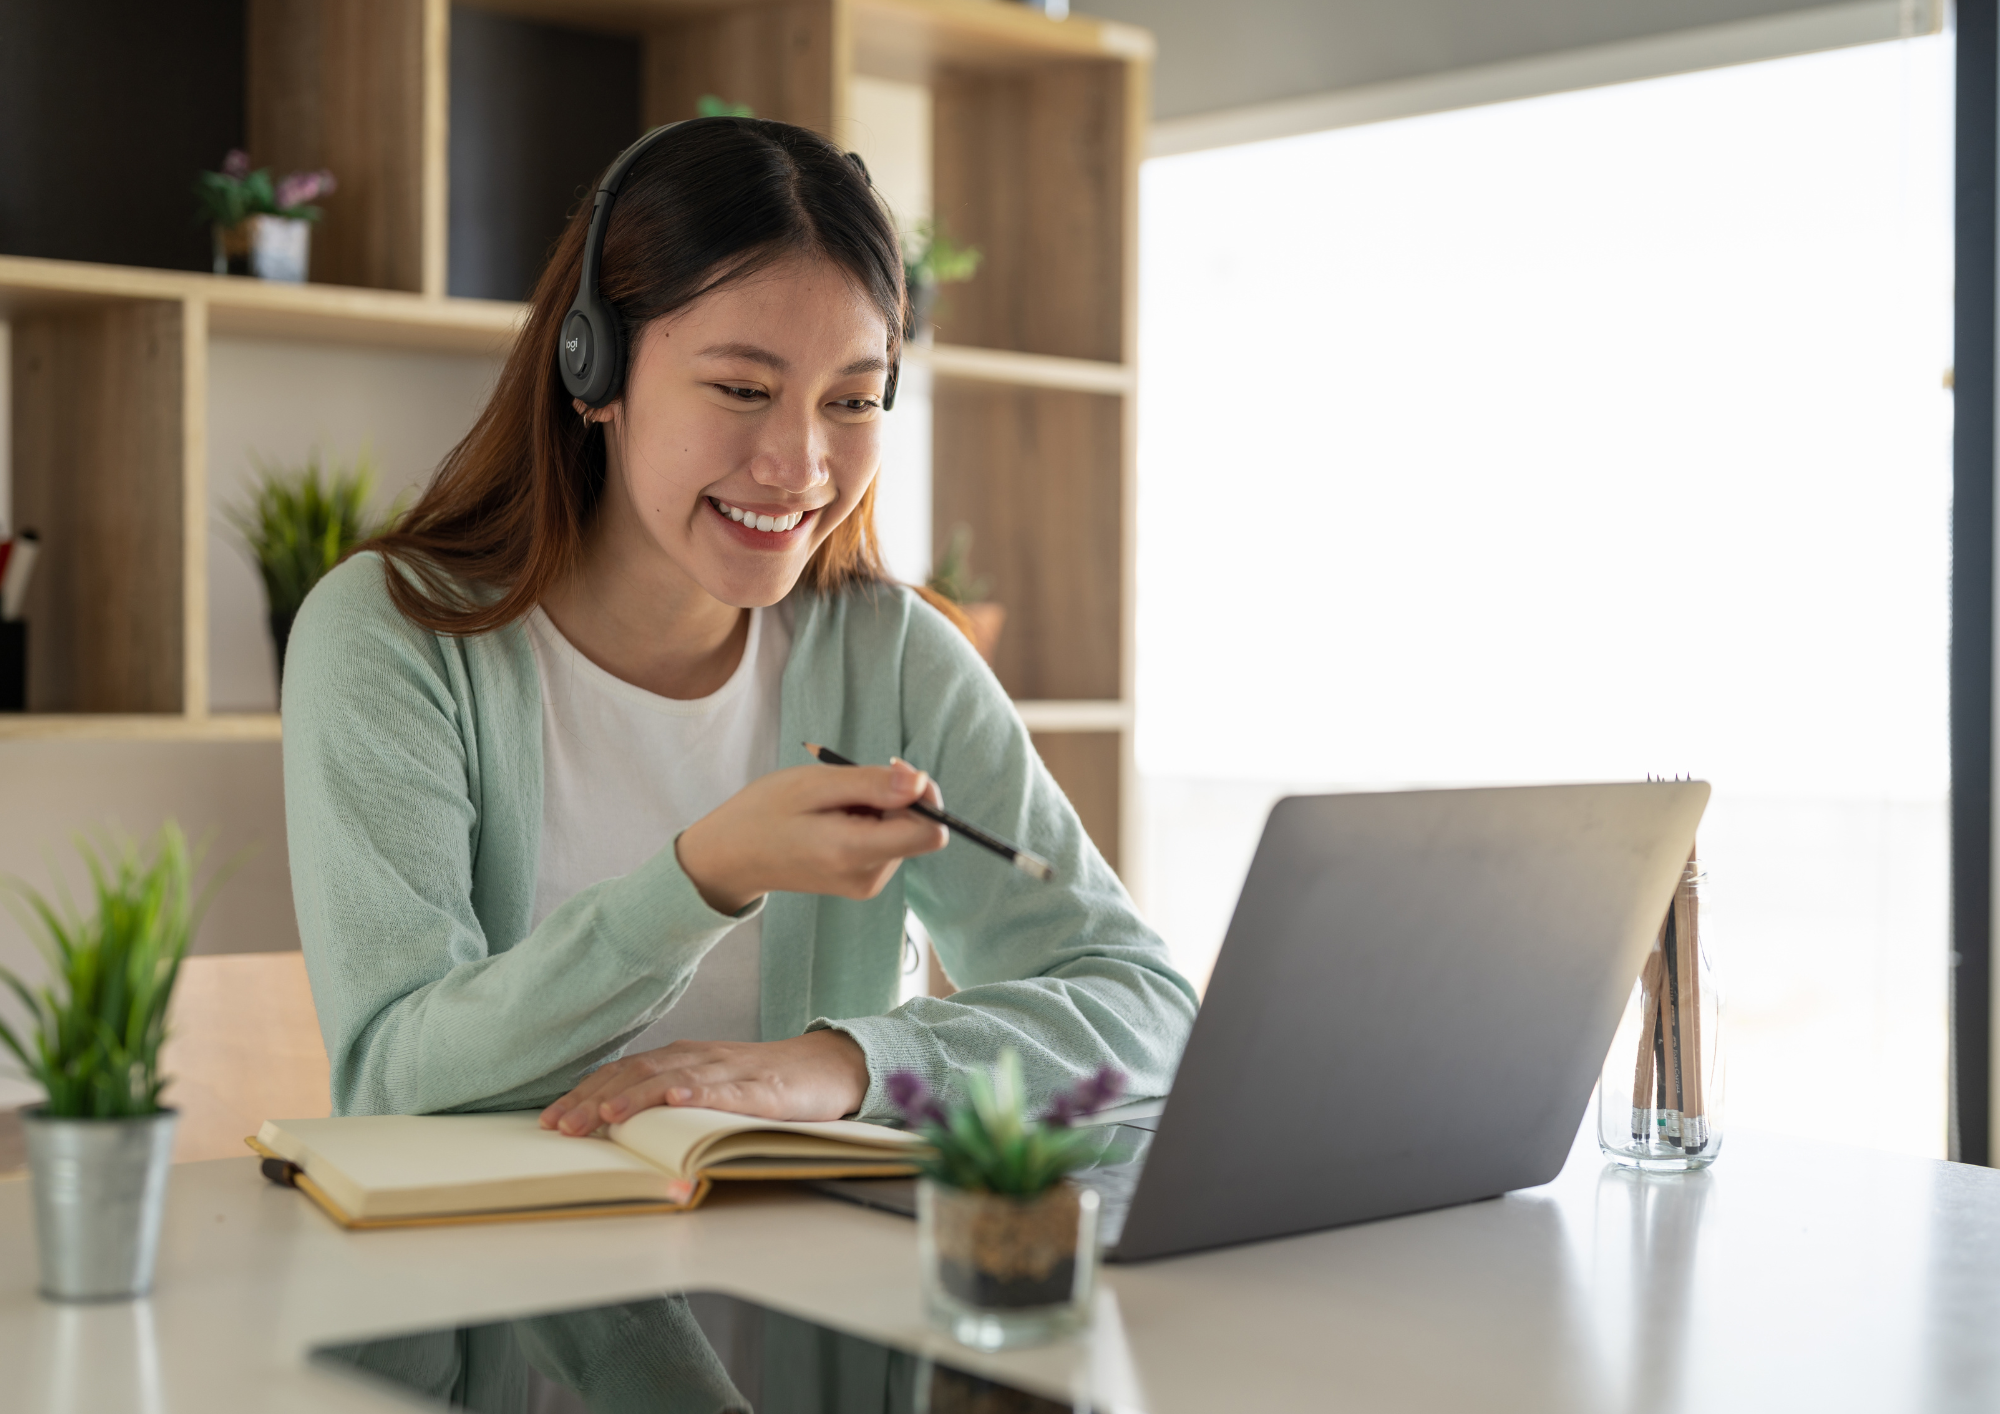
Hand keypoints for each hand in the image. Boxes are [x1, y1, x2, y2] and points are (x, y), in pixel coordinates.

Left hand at [538, 1031, 870, 1133]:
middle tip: (560, 1127)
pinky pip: (730, 1090)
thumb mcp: (710, 1087)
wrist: (828, 1066)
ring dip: (636, 1096)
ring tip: (605, 1116)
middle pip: (638, 1072)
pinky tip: (679, 1100)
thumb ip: (670, 1098)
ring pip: (676, 1078)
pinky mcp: (765, 1090)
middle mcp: (700, 1058)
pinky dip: (701, 1093)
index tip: (549, 1120)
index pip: (623, 1071)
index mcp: (683, 1058)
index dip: (585, 1093)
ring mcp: (732, 1072)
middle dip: (595, 1099)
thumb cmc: (764, 1082)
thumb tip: (614, 1127)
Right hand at [676, 758, 947, 912]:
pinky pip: (888, 843)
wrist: (731, 857)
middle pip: (919, 829)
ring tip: (832, 807)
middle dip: (895, 798)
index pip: (931, 833)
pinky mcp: (863, 882)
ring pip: (904, 833)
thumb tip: (921, 782)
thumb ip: (872, 784)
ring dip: (879, 809)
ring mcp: (867, 884)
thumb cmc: (764, 813)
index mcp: (855, 853)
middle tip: (847, 786)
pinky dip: (870, 823)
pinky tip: (835, 821)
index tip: (893, 772)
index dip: (925, 796)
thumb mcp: (814, 785)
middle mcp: (869, 877)